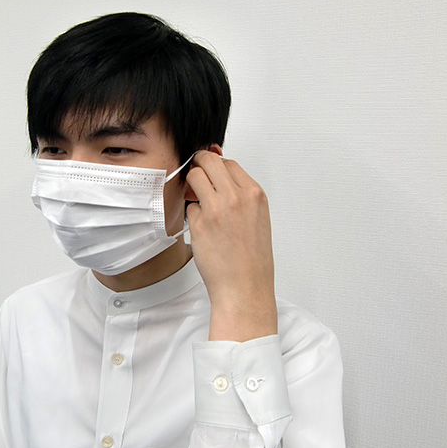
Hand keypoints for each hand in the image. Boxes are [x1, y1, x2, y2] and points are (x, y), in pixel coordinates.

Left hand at [186, 150, 277, 341]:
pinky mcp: (199, 223)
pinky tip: (202, 228)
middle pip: (208, 161)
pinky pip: (188, 206)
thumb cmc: (252, 258)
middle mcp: (236, 197)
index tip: (210, 172)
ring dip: (191, 185)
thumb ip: (240, 195)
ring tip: (196, 201)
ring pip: (194, 176)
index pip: (229, 163)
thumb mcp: (257, 218)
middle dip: (198, 165)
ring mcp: (215, 208)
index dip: (215, 165)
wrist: (245, 286)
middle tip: (196, 178)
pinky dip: (192, 213)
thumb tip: (220, 177)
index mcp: (254, 194)